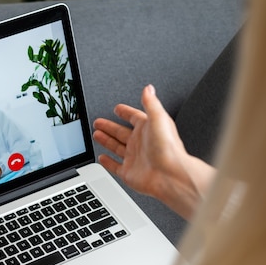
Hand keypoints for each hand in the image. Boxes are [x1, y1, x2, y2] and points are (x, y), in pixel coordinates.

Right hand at [93, 85, 214, 219]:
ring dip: (106, 140)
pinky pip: (115, 166)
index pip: (134, 117)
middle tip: (98, 122)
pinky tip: (102, 158)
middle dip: (109, 126)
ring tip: (96, 134)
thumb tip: (148, 89)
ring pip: (116, 147)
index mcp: (148, 129)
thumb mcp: (159, 119)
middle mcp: (141, 143)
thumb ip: (151, 103)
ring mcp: (134, 158)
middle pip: (121, 132)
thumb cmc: (168, 148)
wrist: (169, 175)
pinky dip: (107, 162)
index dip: (125, 112)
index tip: (117, 108)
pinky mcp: (128, 172)